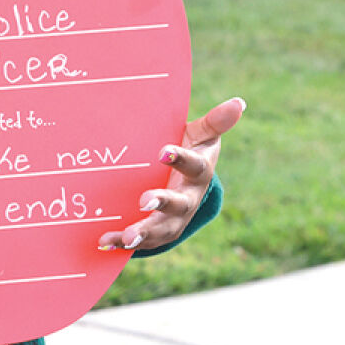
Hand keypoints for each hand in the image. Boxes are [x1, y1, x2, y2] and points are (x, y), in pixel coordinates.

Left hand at [98, 96, 244, 252]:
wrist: (188, 181)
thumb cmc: (193, 150)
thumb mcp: (202, 135)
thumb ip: (215, 121)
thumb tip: (239, 102)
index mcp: (199, 172)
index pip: (194, 166)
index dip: (180, 159)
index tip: (163, 151)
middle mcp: (189, 199)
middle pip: (178, 204)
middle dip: (162, 203)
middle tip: (143, 201)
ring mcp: (174, 219)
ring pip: (161, 229)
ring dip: (144, 233)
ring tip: (126, 236)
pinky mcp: (158, 232)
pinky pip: (142, 241)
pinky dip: (122, 243)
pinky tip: (105, 241)